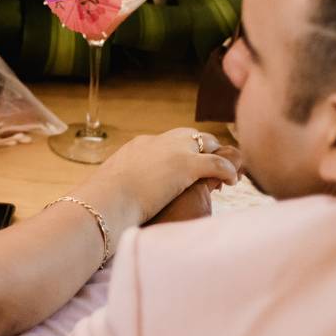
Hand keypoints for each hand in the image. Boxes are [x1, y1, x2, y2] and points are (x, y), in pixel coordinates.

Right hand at [79, 128, 240, 225]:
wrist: (107, 198)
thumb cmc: (103, 199)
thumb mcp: (111, 186)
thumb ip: (120, 185)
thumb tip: (114, 197)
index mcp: (139, 145)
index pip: (167, 142)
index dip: (180, 153)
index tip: (184, 170)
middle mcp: (157, 142)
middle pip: (190, 136)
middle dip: (202, 149)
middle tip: (209, 169)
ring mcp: (174, 151)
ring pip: (207, 143)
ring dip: (217, 156)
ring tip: (226, 175)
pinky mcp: (187, 165)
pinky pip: (218, 162)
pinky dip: (228, 170)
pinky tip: (232, 181)